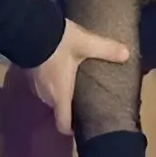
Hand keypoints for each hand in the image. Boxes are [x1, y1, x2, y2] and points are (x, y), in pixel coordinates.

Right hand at [25, 18, 129, 134]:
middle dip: (71, 107)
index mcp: (60, 94)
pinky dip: (52, 83)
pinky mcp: (29, 74)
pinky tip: (60, 70)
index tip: (83, 125)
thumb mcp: (85, 44)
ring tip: (75, 85)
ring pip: (51, 97)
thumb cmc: (58, 43)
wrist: (27, 27)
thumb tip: (127, 54)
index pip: (63, 123)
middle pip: (59, 109)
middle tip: (86, 99)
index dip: (72, 129)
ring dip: (61, 94)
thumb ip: (106, 49)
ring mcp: (35, 85)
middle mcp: (46, 95)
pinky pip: (43, 86)